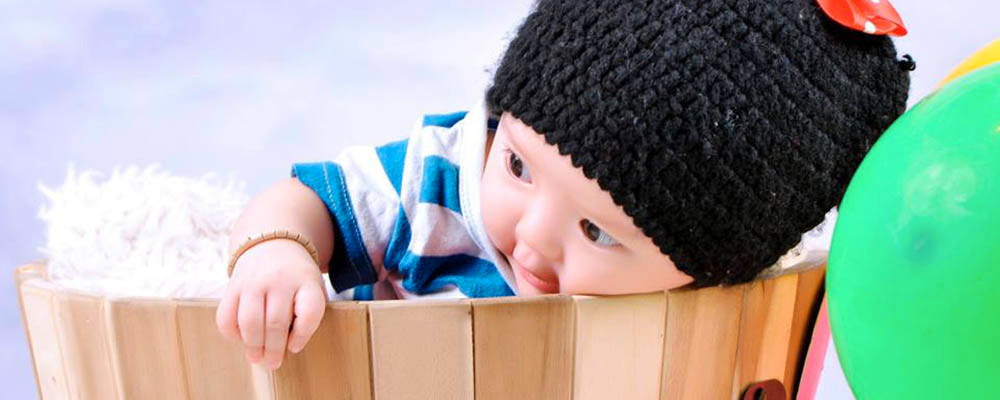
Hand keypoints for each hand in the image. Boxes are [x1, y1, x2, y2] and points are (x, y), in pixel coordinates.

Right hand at [216, 239, 327, 369]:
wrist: (272, 243)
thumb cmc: (296, 277)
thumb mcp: (312, 288)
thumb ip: (307, 314)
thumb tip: (289, 346)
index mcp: (306, 281)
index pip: (309, 312)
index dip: (303, 335)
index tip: (294, 347)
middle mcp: (279, 280)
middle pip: (276, 322)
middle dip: (274, 349)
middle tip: (273, 363)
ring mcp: (253, 281)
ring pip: (250, 321)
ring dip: (253, 345)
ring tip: (256, 357)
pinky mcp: (232, 285)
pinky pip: (226, 315)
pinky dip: (232, 333)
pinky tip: (241, 338)